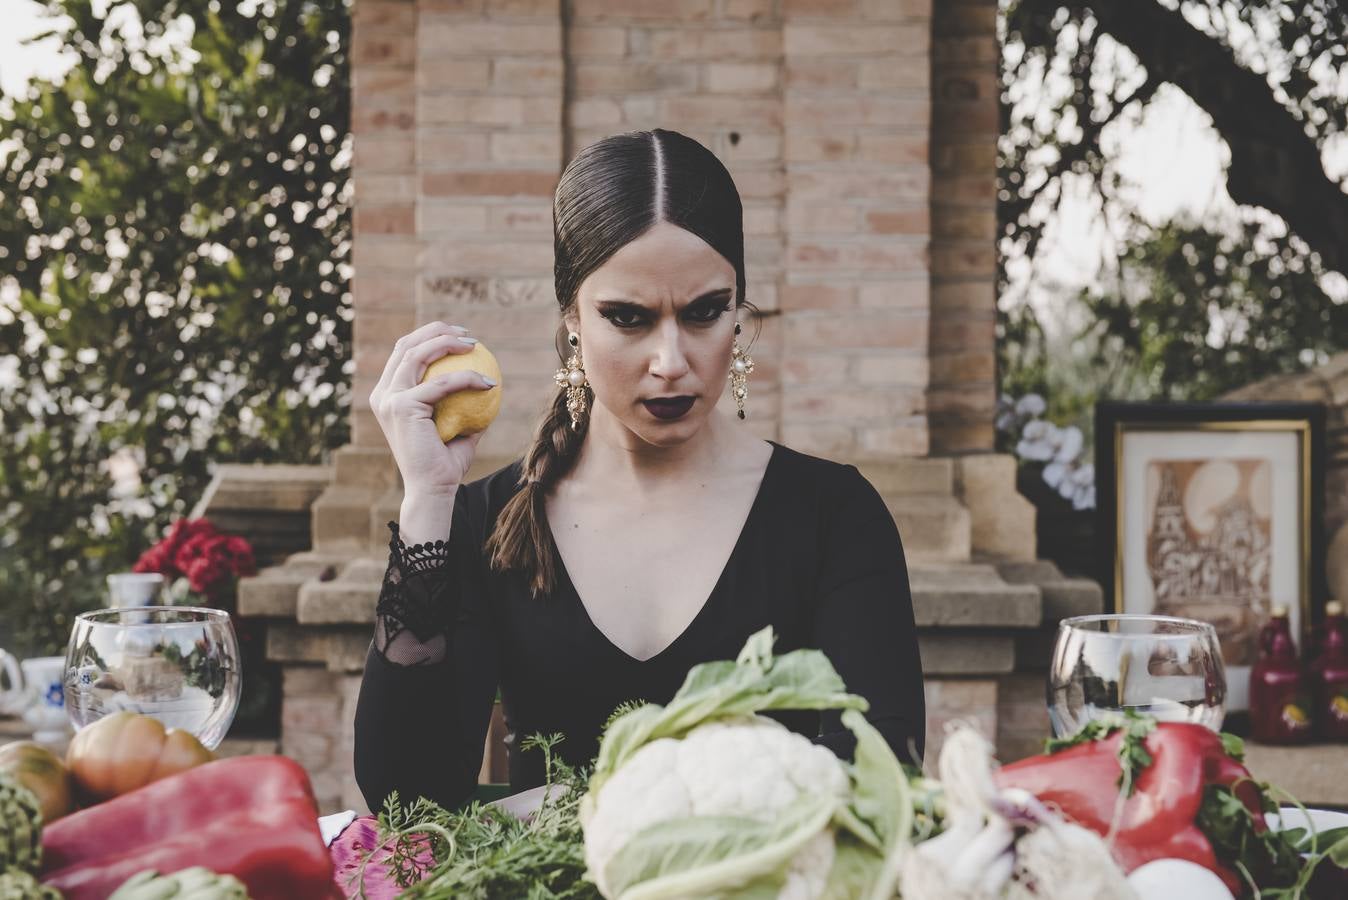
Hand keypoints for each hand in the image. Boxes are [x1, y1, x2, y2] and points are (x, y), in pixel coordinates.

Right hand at [369, 321, 494, 496]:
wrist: (433, 489)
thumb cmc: (445, 463)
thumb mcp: (457, 426)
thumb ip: (463, 403)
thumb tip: (486, 378)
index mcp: (387, 396)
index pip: (404, 353)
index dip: (429, 336)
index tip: (460, 337)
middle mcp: (383, 394)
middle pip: (406, 345)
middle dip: (437, 330)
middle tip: (468, 336)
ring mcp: (388, 399)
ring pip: (417, 354)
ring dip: (447, 343)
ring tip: (475, 346)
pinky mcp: (402, 407)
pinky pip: (442, 384)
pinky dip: (467, 379)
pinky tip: (489, 382)